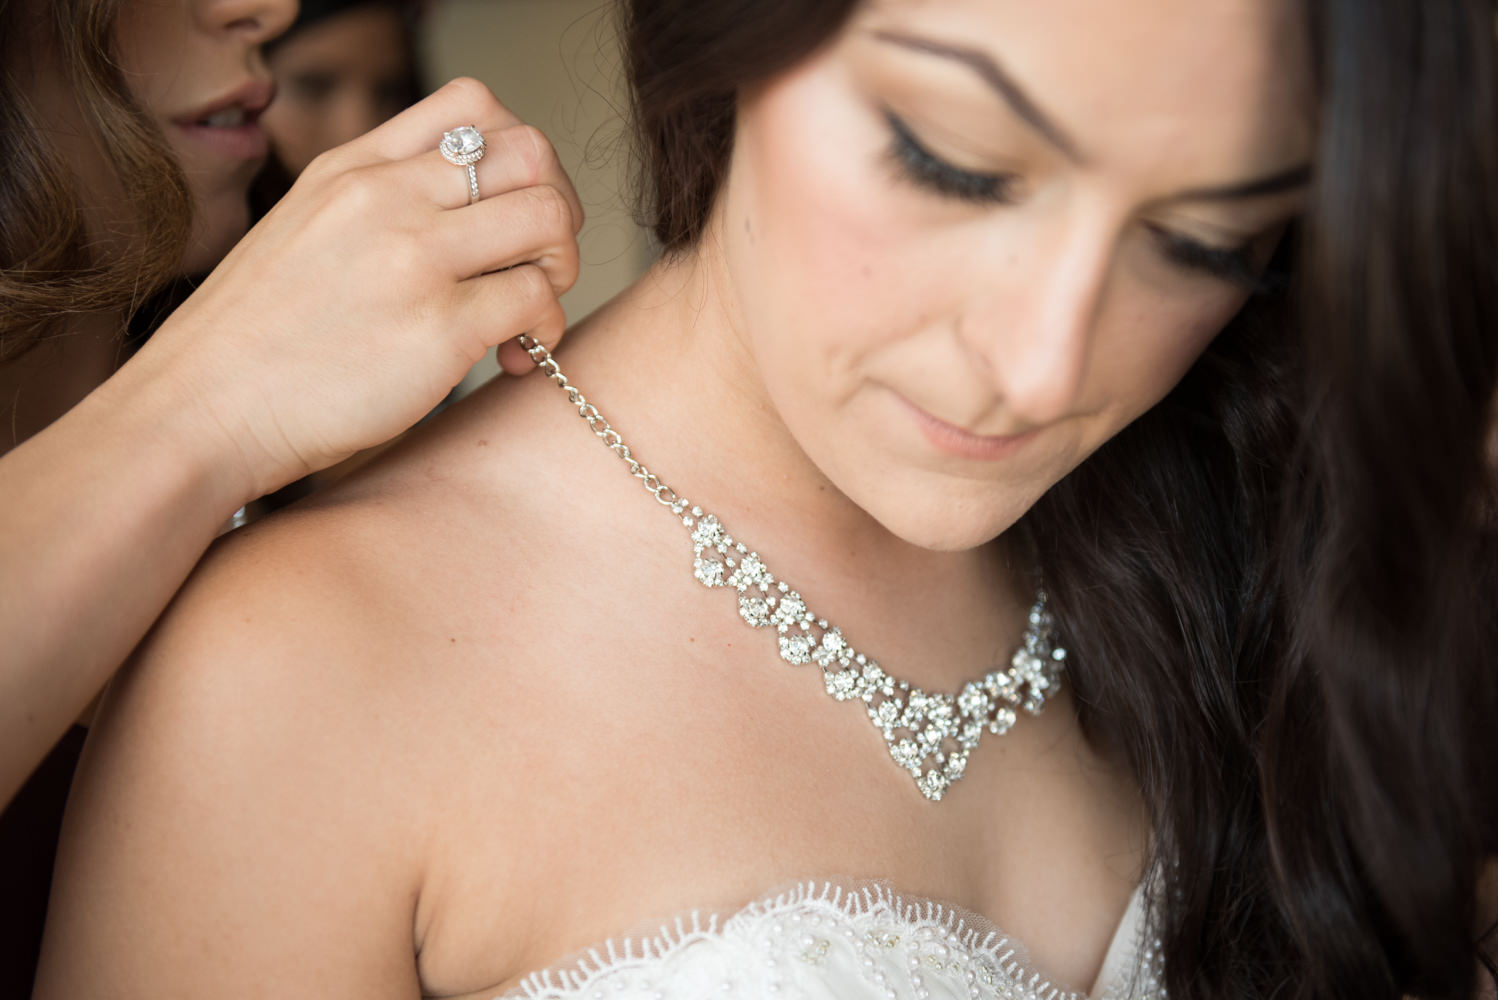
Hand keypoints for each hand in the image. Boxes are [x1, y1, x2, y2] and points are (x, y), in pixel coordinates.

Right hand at [131, 77, 582, 501]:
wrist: (201, 411)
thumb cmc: (254, 343)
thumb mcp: (303, 232)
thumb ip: (375, 206)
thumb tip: (462, 214)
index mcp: (353, 168)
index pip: (473, 104)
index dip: (518, 155)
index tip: (509, 210)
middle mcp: (386, 198)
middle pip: (530, 151)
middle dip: (557, 206)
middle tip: (536, 263)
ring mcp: (413, 258)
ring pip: (549, 217)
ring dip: (560, 265)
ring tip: (529, 312)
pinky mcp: (439, 327)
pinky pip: (538, 300)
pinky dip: (547, 331)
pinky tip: (513, 359)